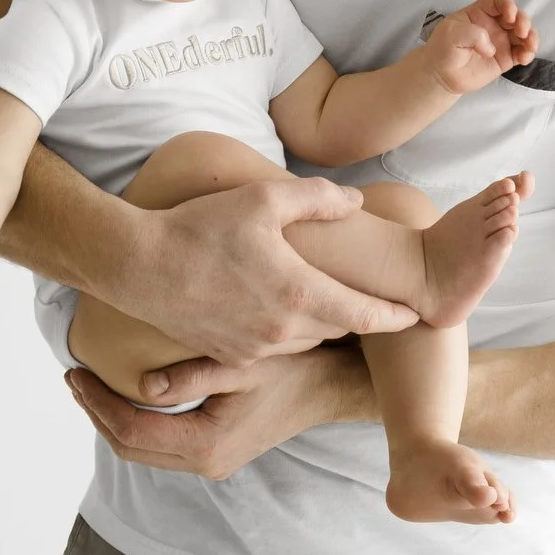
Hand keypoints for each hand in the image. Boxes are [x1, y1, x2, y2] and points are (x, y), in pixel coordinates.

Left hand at [64, 347, 357, 479]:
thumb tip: (141, 384)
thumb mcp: (242, 362)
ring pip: (143, 449)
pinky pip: (161, 445)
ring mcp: (211, 462)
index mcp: (206, 443)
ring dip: (113, 419)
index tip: (75, 373)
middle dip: (96, 413)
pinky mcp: (215, 453)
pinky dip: (137, 423)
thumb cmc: (291, 368)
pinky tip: (128, 395)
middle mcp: (205, 462)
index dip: (97, 403)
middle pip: (130, 447)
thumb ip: (192, 374)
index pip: (131, 430)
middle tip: (75, 378)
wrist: (327, 388)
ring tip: (92, 385)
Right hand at [109, 178, 419, 367]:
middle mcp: (282, 330)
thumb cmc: (200, 226)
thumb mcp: (264, 199)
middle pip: (338, 329)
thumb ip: (318, 199)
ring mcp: (254, 348)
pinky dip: (285, 331)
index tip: (416, 314)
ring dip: (320, 324)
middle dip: (359, 317)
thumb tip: (358, 203)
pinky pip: (271, 348)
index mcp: (299, 294)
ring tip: (327, 302)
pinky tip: (278, 310)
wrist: (138, 266)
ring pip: (306, 339)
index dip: (394, 316)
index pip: (364, 314)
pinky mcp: (228, 355)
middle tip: (377, 303)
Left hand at [423, 0, 538, 94]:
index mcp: (479, 13)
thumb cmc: (442, 48)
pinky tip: (525, 58)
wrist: (441, 75)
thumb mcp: (451, 34)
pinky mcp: (506, 58)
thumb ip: (472, 34)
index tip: (509, 15)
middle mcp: (493, 25)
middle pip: (516, 16)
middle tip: (521, 31)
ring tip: (529, 46)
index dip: (507, 4)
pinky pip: (522, 53)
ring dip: (531, 37)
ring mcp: (501, 41)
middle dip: (523, 21)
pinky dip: (528, 54)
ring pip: (523, 34)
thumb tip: (492, 48)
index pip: (497, 2)